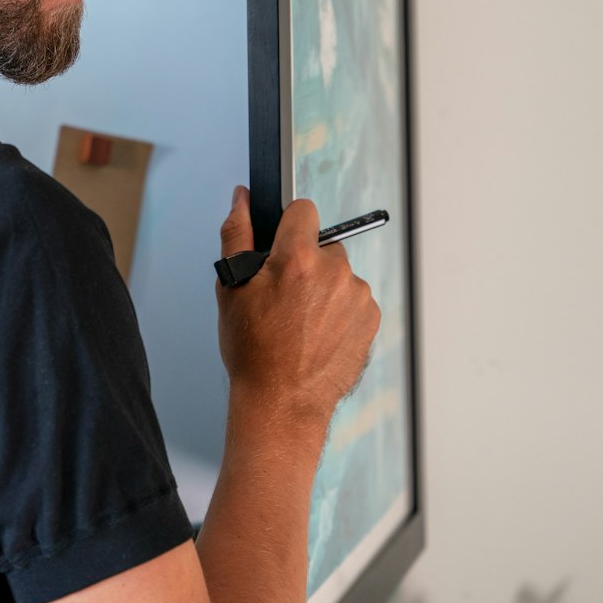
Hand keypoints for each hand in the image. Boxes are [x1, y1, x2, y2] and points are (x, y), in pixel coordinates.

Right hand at [216, 186, 380, 431]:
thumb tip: (242, 198)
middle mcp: (335, 271)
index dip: (288, 226)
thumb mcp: (231, 288)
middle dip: (305, 262)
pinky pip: (353, 299)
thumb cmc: (253, 350)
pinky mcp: (371, 318)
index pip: (303, 210)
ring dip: (323, 288)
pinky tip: (317, 334)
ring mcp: (357, 296)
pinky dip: (338, 310)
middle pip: (322, 245)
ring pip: (338, 274)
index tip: (280, 249)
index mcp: (299, 258)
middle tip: (284, 298)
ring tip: (300, 322)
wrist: (282, 404)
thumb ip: (237, 233)